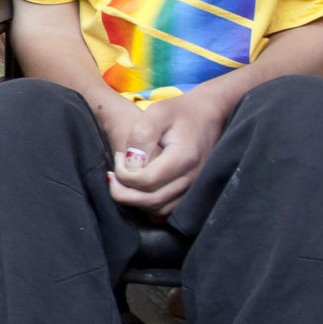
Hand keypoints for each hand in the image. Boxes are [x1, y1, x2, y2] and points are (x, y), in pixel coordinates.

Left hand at [101, 89, 225, 216]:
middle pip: (150, 202)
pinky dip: (148, 206)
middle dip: (124, 192)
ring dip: (135, 201)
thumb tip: (130, 164)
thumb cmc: (180, 111)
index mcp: (184, 158)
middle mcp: (192, 179)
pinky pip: (166, 212)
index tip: (118, 157)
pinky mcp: (192, 194)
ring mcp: (194, 189)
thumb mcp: (157, 112)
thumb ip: (141, 136)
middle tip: (113, 175)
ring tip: (125, 180)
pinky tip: (139, 189)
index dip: (124, 175)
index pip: (146, 181)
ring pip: (157, 211)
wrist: (209, 115)